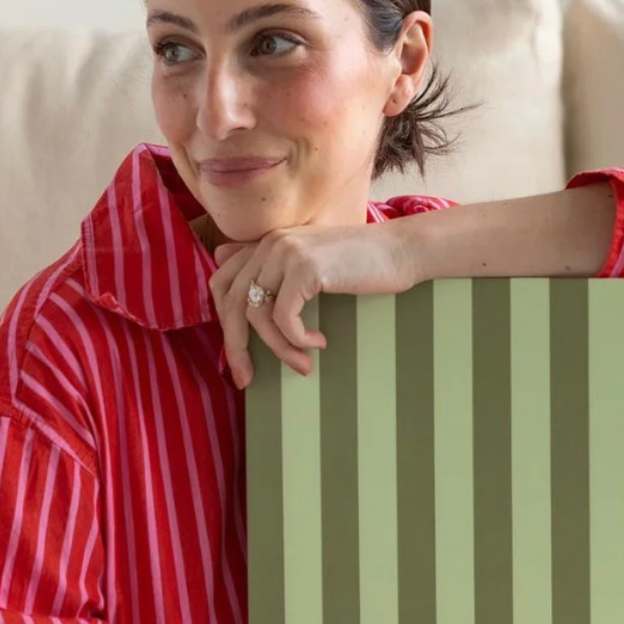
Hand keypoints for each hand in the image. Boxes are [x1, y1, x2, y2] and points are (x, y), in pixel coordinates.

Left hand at [209, 222, 419, 388]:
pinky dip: (297, 338)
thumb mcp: (310, 267)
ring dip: (279, 349)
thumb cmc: (361, 265)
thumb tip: (230, 277)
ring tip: (302, 364)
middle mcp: (271, 243)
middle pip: (232, 303)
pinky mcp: (306, 268)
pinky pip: (284, 317)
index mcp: (267, 243)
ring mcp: (286, 252)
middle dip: (236, 347)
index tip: (238, 359)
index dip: (223, 324)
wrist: (401, 250)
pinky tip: (319, 342)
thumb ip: (274, 272)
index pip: (221, 284)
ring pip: (258, 315)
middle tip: (248, 379)